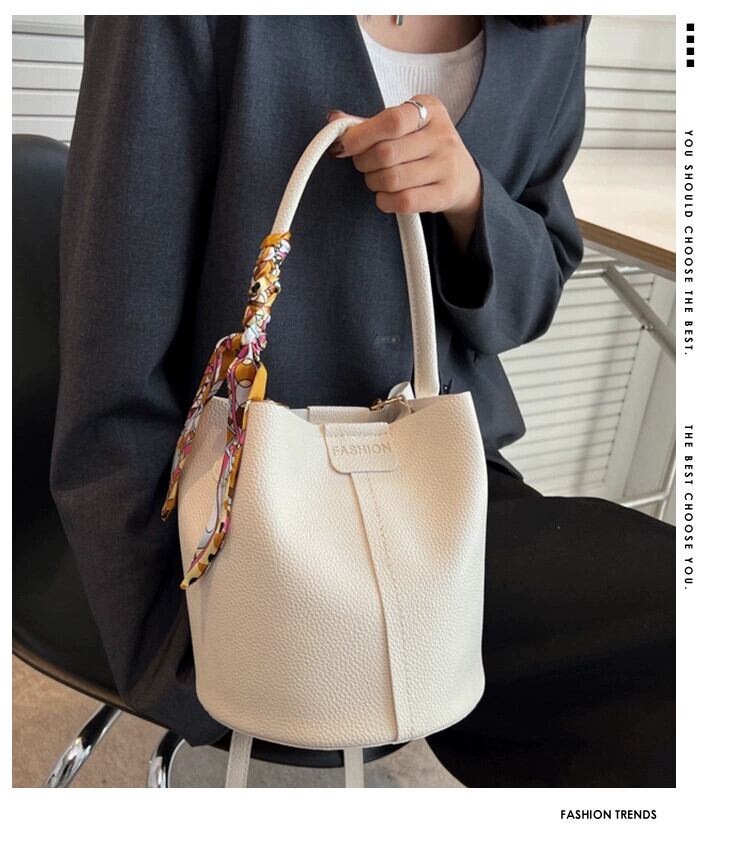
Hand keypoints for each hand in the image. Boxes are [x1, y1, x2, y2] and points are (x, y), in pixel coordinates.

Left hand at [326, 95, 481, 251]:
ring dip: (374, 182)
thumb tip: (334, 121)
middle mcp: (442, 135)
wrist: (462, 176)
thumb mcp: (404, 126)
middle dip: (364, 162)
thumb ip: (369, 123)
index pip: (391, 120)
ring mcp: (447, 166)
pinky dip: (385, 201)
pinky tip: (385, 196)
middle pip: (386, 153)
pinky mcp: (445, 194)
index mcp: (429, 109)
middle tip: (364, 164)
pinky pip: (404, 201)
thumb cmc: (423, 146)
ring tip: (377, 179)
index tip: (344, 146)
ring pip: (392, 179)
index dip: (360, 136)